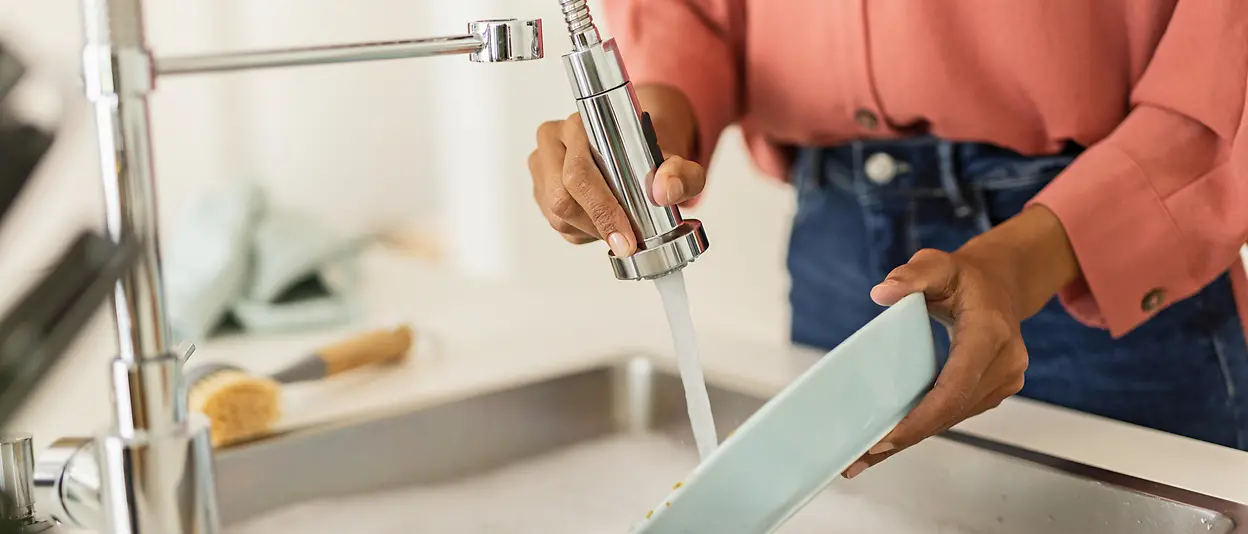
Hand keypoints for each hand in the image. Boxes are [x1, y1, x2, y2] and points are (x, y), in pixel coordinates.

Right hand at [527, 85, 704, 255]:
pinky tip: (599, 220)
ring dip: (588, 230)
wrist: (637, 151)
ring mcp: (541, 165)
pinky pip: (555, 223)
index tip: (626, 238)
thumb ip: (682, 175)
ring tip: (615, 224)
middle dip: (596, 226)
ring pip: (556, 216)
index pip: (580, 173)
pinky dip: (580, 230)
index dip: (602, 210)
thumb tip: (664, 192)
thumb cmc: (651, 155)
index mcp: (580, 124)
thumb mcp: (680, 164)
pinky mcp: (539, 187)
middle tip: (625, 244)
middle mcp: (554, 140)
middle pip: (561, 198)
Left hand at [843, 205, 1080, 478]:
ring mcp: (1004, 380)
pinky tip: (891, 441)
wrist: (1002, 284)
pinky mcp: (995, 390)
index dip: (921, 418)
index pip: (955, 387)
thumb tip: (882, 293)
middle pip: (951, 412)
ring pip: (953, 418)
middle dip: (906, 436)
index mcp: (990, 333)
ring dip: (912, 438)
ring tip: (864, 457)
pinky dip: (924, 427)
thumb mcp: (937, 263)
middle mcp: (1004, 363)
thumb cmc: (965, 276)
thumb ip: (911, 275)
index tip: (886, 437)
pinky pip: (956, 413)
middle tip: (858, 457)